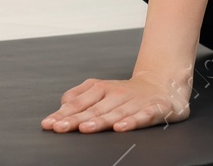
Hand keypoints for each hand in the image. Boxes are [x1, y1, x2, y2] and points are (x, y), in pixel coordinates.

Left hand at [41, 70, 191, 132]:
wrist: (163, 84)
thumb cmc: (127, 93)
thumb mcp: (101, 89)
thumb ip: (79, 95)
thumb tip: (62, 104)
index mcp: (102, 89)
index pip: (79, 103)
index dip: (64, 113)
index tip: (50, 123)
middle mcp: (117, 94)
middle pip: (94, 109)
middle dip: (76, 119)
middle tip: (60, 127)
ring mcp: (135, 102)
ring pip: (115, 113)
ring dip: (99, 121)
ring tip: (85, 128)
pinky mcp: (153, 109)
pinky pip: (142, 117)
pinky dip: (132, 122)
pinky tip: (120, 128)